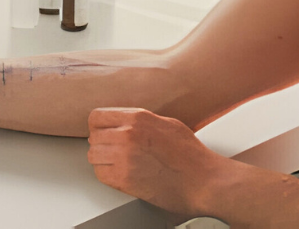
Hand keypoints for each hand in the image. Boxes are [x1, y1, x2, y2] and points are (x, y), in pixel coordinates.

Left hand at [87, 108, 225, 216]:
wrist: (205, 181)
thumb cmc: (192, 155)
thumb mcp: (168, 124)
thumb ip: (143, 121)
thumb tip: (126, 122)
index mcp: (138, 118)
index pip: (97, 117)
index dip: (99, 126)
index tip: (104, 133)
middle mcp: (128, 135)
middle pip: (93, 136)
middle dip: (102, 144)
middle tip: (113, 151)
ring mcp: (124, 157)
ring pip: (93, 155)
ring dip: (103, 160)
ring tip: (117, 164)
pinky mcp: (124, 179)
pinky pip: (100, 174)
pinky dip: (107, 175)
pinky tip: (120, 174)